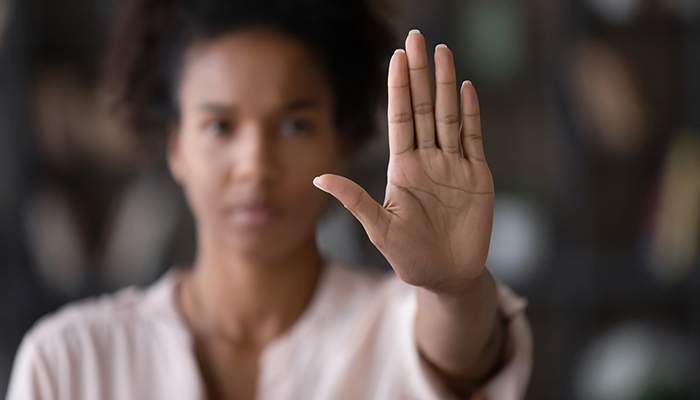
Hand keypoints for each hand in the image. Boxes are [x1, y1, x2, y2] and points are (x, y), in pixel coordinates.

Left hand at [314, 30, 493, 292]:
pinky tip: (467, 89)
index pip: (401, 118)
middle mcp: (428, 160)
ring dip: (447, 84)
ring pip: (450, 116)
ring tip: (443, 52)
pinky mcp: (477, 177)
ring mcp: (454, 166)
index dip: (398, 88)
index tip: (395, 57)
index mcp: (403, 168)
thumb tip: (318, 178)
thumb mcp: (379, 228)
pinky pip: (474, 139)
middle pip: (425, 108)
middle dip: (420, 74)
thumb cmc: (409, 257)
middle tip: (416, 38)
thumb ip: (354, 200)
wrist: (447, 277)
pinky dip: (472, 114)